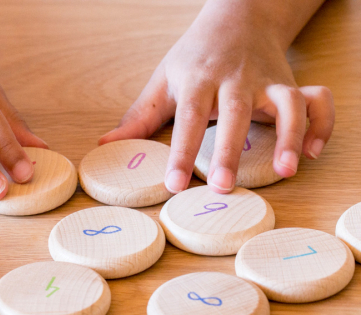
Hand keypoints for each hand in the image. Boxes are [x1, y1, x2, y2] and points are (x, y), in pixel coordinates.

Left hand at [99, 8, 334, 193]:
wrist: (238, 14)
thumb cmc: (195, 56)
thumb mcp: (163, 81)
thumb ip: (138, 117)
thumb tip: (104, 146)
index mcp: (198, 80)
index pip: (187, 119)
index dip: (181, 153)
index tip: (174, 185)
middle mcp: (235, 80)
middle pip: (234, 112)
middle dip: (230, 149)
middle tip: (223, 185)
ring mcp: (267, 80)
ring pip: (285, 104)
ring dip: (289, 136)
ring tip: (287, 171)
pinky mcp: (291, 83)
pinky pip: (317, 100)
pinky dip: (321, 124)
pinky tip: (314, 153)